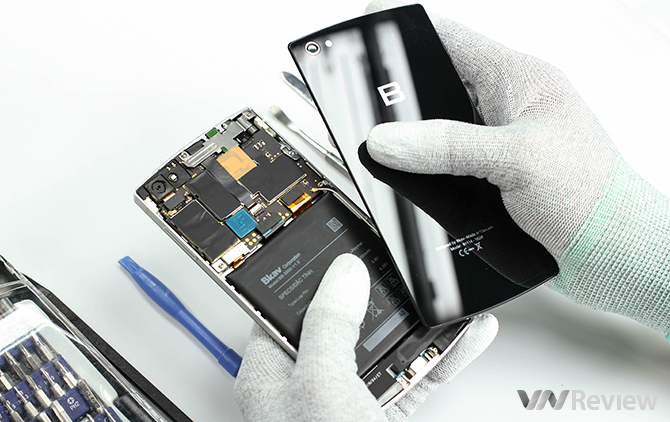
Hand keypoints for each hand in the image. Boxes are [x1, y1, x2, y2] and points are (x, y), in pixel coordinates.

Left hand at [234, 254, 497, 420]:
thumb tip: (342, 275)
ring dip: (422, 323)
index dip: (308, 271)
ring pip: (385, 346)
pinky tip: (466, 335)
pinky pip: (413, 377)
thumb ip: (329, 326)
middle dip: (380, 293)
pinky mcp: (382, 415)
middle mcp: (308, 383)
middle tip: (404, 262)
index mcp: (273, 371)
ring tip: (448, 296)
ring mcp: (347, 400)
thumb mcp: (322, 386)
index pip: (285, 304)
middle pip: (344, 320)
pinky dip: (441, 357)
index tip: (333, 239)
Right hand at [365, 0, 669, 334]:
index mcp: (521, 80)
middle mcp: (507, 105)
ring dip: (418, 141)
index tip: (372, 38)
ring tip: (397, 154)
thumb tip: (390, 139)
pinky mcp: (494, 172)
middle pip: (438, 86)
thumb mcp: (514, 160)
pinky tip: (420, 179)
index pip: (453, 40)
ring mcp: (499, 140)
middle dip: (405, 101)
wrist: (609, 251)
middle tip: (377, 117)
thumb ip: (448, 146)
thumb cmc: (591, 197)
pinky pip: (447, 160)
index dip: (409, 35)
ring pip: (439, 128)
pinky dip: (429, 169)